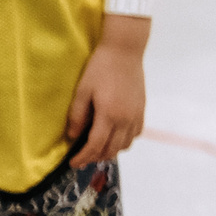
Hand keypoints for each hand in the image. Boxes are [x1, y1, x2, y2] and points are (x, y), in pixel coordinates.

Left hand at [62, 32, 144, 166]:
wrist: (125, 51)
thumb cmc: (100, 68)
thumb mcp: (82, 91)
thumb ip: (77, 116)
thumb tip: (73, 136)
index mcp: (109, 115)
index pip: (96, 145)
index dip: (83, 157)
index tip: (73, 163)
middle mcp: (126, 119)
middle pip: (112, 149)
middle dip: (95, 157)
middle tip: (82, 158)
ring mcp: (136, 115)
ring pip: (125, 145)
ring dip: (111, 151)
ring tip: (98, 148)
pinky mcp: (142, 110)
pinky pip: (135, 134)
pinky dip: (124, 141)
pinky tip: (114, 136)